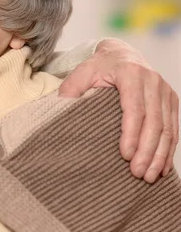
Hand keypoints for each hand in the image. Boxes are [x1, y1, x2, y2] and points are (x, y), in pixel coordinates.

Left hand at [59, 38, 178, 182]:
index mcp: (130, 73)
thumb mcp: (81, 72)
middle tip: (137, 173)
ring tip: (149, 176)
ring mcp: (165, 91)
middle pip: (154, 121)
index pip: (134, 107)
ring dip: (160, 154)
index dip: (131, 133)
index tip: (125, 155)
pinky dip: (169, 149)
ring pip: (167, 127)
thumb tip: (61, 109)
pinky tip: (163, 168)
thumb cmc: (98, 67)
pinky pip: (174, 128)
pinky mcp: (171, 101)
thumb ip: (71, 89)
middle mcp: (153, 81)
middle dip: (147, 150)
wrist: (121, 54)